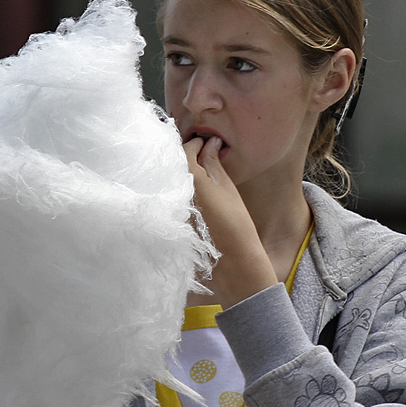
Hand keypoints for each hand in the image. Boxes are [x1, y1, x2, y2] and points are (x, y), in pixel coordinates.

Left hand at [184, 136, 276, 305]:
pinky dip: (177, 191)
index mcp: (190, 181)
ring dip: (179, 174)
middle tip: (200, 154)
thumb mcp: (227, 189)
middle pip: (172, 166)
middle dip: (184, 157)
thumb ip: (213, 164)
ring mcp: (170, 210)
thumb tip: (209, 144)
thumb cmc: (236, 225)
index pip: (183, 152)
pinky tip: (190, 193)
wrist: (234, 264)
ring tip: (197, 172)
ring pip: (169, 182)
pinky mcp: (169, 223)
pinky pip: (169, 198)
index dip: (193, 144)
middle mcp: (174, 194)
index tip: (203, 143)